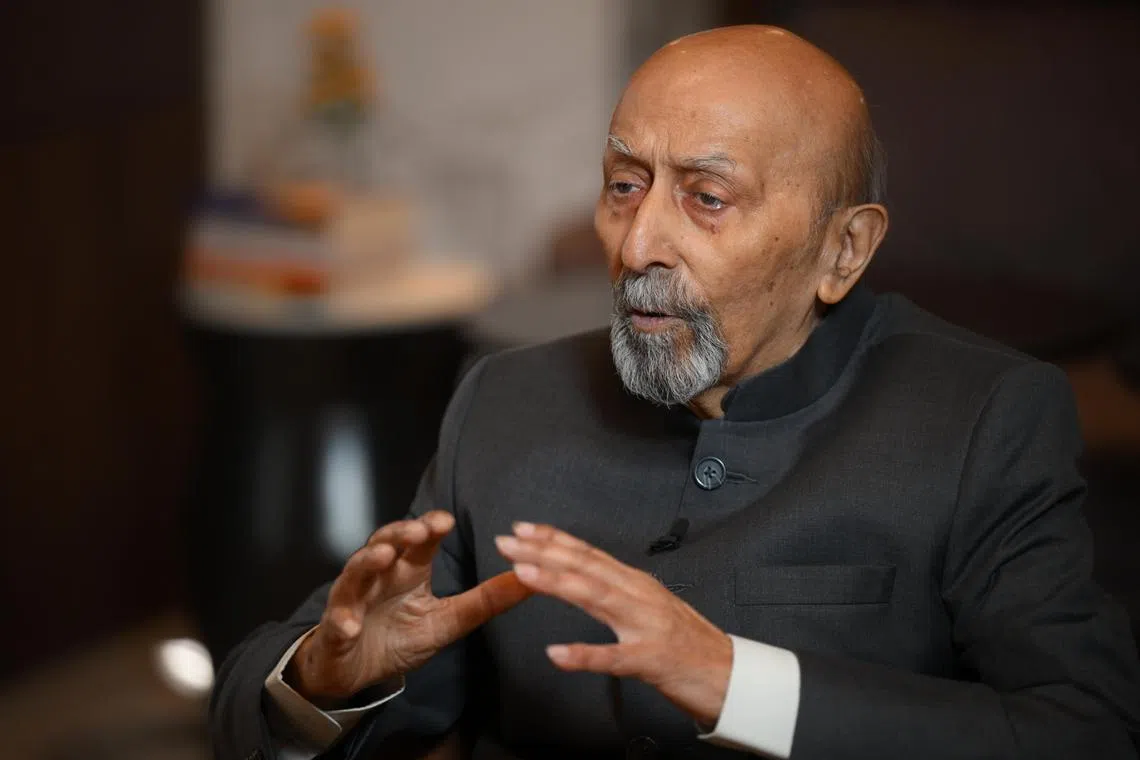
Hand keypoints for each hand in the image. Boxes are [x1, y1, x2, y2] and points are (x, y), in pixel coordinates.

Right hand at [288, 511, 530, 701]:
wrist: (354, 671)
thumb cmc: (398, 637)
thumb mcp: (447, 621)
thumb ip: (486, 600)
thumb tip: (530, 577)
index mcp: (408, 570)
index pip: (419, 541)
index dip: (429, 527)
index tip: (446, 521)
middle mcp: (379, 576)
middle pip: (385, 543)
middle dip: (400, 534)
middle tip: (418, 530)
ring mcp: (353, 599)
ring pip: (356, 572)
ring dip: (368, 563)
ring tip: (383, 557)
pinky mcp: (336, 629)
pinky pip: (337, 622)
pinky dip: (343, 622)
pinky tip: (351, 625)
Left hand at [493, 522, 732, 726]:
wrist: (731, 674)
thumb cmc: (688, 644)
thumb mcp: (651, 606)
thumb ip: (618, 590)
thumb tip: (582, 576)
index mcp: (636, 584)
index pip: (589, 554)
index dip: (554, 539)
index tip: (522, 529)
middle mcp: (639, 596)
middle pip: (585, 568)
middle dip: (543, 553)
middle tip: (507, 542)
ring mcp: (645, 627)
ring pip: (596, 598)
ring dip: (557, 584)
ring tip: (522, 574)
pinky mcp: (651, 661)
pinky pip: (612, 658)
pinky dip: (584, 655)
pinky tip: (556, 654)